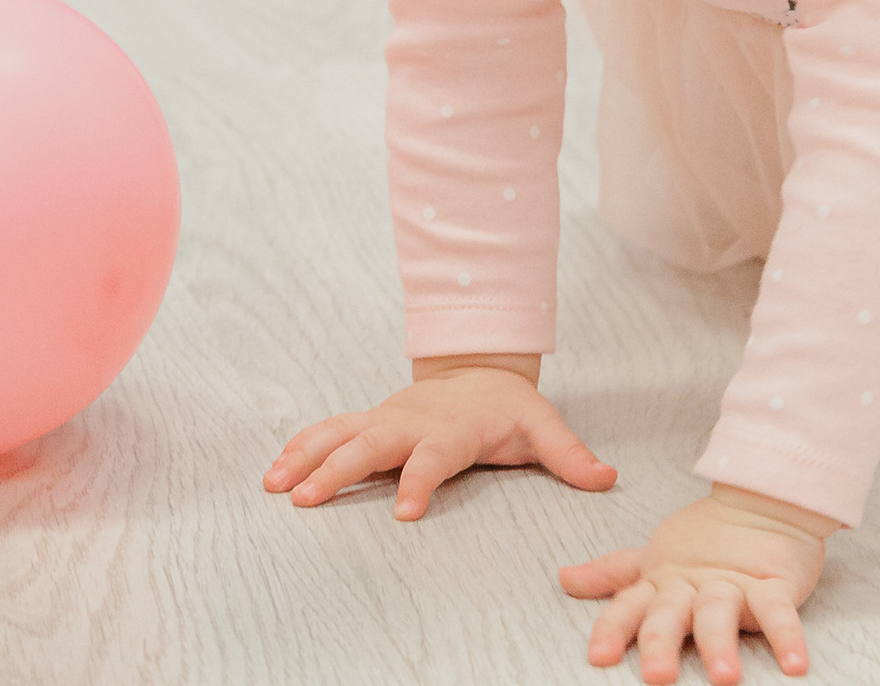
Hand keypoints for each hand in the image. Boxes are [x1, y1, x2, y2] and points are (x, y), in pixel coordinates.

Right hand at [263, 351, 616, 519]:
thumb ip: (570, 454)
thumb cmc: (508, 407)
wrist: (478, 368)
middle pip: (372, 443)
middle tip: (308, 497)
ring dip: (307, 458)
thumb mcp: (543, 426)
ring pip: (341, 434)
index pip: (435, 454)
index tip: (403, 510)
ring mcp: (386, 419)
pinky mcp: (369, 422)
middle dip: (339, 469)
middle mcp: (413, 421)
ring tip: (275, 486)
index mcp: (454, 427)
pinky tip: (273, 473)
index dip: (420, 479)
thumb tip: (606, 477)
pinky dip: (299, 448)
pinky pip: (328, 432)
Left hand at [561, 484, 836, 682]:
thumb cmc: (707, 538)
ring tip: (723, 677)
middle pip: (672, 615)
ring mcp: (734, 584)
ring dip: (721, 644)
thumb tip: (564, 579)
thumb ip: (613, 574)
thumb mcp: (654, 557)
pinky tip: (794, 664)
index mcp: (663, 580)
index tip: (599, 657)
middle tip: (657, 676)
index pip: (631, 605)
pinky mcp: (773, 584)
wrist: (765, 499)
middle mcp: (693, 585)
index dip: (613, 629)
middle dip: (661, 643)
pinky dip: (788, 637)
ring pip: (721, 614)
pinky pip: (780, 612)